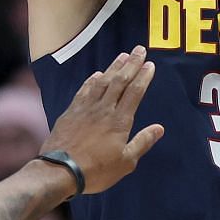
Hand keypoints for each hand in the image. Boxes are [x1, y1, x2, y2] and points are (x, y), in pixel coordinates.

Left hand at [39, 46, 165, 193]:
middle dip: (131, 64)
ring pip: (102, 82)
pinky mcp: (70, 112)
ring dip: (113, 67)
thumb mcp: (125, 162)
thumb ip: (142, 142)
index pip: (134, 92)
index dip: (143, 77)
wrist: (60, 171)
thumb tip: (159, 128)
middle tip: (139, 49)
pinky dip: (91, 80)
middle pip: (120, 81)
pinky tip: (96, 74)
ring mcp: (85, 109)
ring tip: (122, 55)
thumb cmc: (96, 171)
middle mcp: (103, 110)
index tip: (150, 64)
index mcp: (119, 121)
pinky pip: (84, 90)